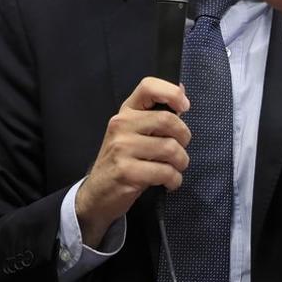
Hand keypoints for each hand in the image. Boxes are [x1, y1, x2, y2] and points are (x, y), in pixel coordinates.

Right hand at [75, 78, 190, 247]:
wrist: (97, 194)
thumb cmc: (122, 161)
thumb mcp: (133, 133)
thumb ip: (155, 114)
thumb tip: (181, 91)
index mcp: (125, 112)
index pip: (148, 87)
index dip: (172, 93)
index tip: (184, 108)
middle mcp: (121, 124)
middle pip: (168, 120)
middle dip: (184, 138)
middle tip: (180, 150)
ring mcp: (122, 148)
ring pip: (170, 149)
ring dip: (180, 163)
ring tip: (174, 169)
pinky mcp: (126, 171)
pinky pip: (165, 172)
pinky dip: (174, 180)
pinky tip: (168, 182)